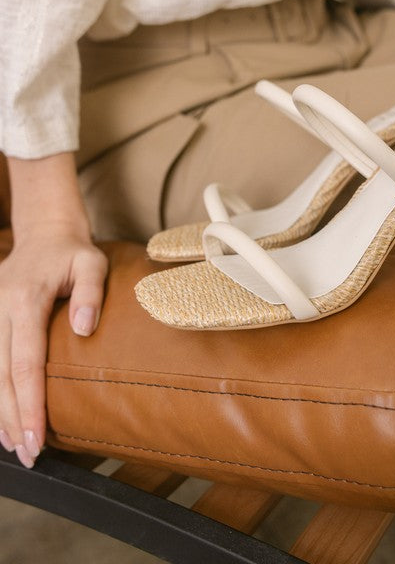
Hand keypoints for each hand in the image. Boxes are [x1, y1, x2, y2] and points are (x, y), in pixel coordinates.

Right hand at [0, 152, 107, 467]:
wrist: (45, 232)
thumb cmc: (73, 252)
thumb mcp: (92, 262)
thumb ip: (89, 293)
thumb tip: (84, 329)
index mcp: (26, 299)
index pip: (26, 360)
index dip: (30, 401)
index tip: (37, 435)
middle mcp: (1, 310)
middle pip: (1, 373)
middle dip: (12, 416)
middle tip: (29, 454)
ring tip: (12, 445)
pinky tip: (0, 416)